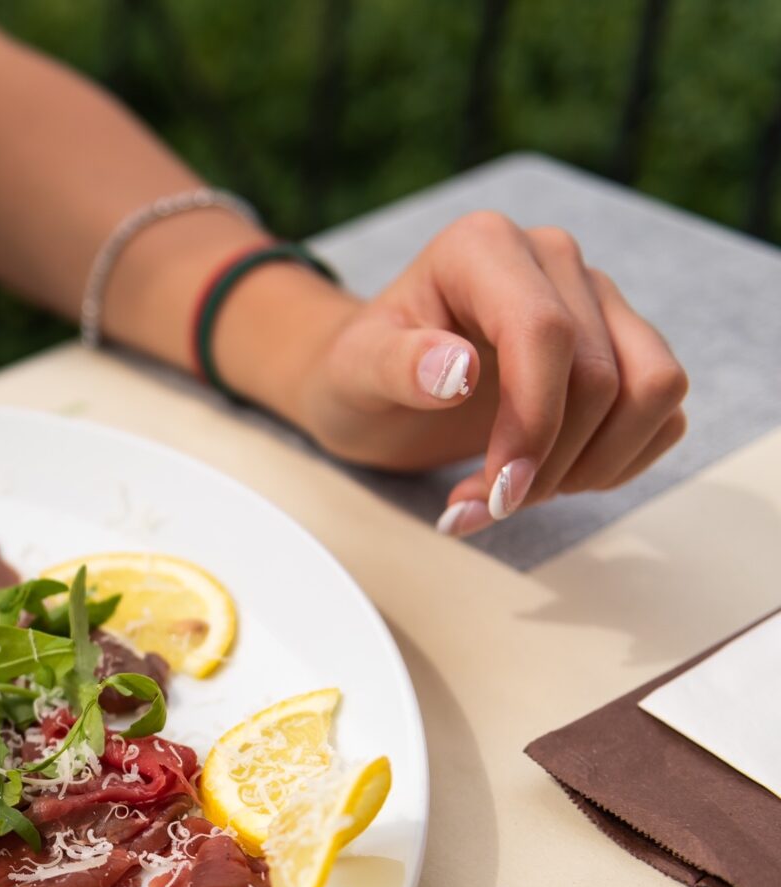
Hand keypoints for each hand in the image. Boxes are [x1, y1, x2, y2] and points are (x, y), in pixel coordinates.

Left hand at [292, 212, 688, 534]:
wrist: (374, 382)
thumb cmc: (358, 371)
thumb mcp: (354, 372)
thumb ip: (396, 365)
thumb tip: (457, 371)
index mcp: (483, 248)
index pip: (545, 332)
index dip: (533, 421)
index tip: (497, 490)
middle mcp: (553, 260)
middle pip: (600, 374)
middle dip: (547, 462)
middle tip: (483, 506)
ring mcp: (597, 301)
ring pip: (653, 388)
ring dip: (592, 466)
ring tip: (515, 495)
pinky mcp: (623, 347)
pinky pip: (663, 411)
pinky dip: (615, 464)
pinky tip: (549, 481)